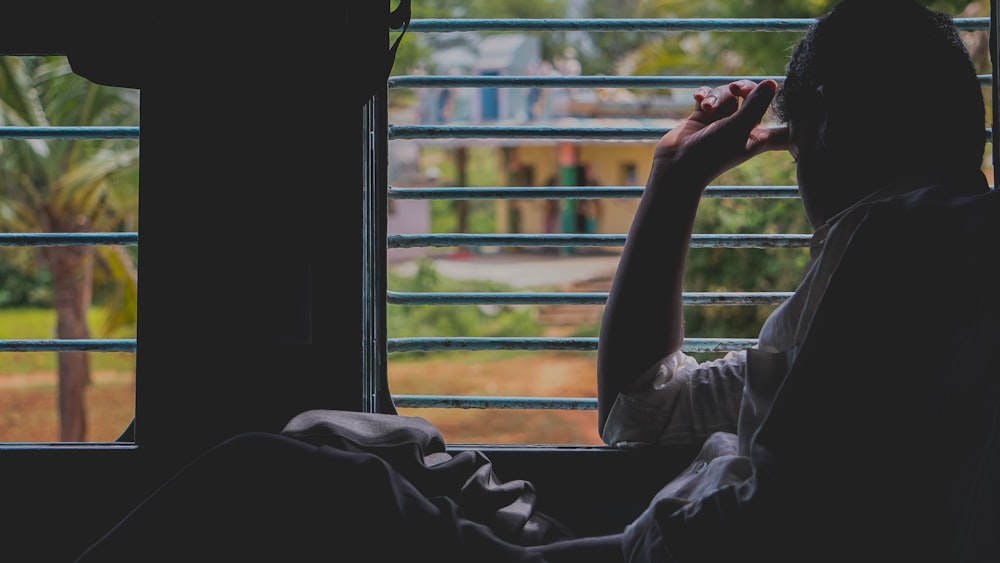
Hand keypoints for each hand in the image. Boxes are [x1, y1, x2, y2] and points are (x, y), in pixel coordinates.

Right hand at [653, 79, 788, 183]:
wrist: (677, 165)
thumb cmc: (712, 152)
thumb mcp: (738, 127)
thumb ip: (756, 103)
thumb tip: (772, 82)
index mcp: (758, 138)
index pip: (784, 130)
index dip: (797, 121)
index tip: (810, 108)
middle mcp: (742, 129)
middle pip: (754, 97)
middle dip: (744, 88)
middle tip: (735, 89)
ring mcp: (721, 122)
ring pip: (728, 95)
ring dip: (718, 96)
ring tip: (706, 107)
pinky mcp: (703, 117)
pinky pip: (709, 97)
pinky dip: (705, 95)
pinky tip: (698, 99)